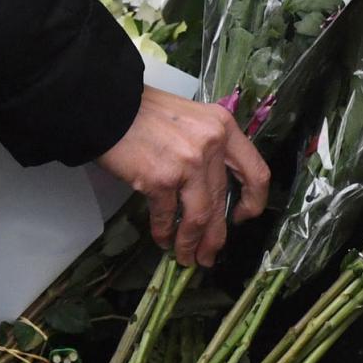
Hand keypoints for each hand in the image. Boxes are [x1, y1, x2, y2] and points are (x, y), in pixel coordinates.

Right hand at [95, 85, 269, 268]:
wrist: (106, 105)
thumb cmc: (143, 111)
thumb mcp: (189, 118)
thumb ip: (207, 145)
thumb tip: (210, 188)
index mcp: (223, 127)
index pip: (256, 173)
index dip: (253, 202)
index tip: (241, 217)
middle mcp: (211, 145)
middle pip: (221, 202)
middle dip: (215, 237)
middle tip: (208, 255)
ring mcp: (188, 163)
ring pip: (199, 218)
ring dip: (191, 243)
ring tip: (185, 257)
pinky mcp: (160, 179)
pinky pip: (167, 216)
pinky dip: (164, 232)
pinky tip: (162, 239)